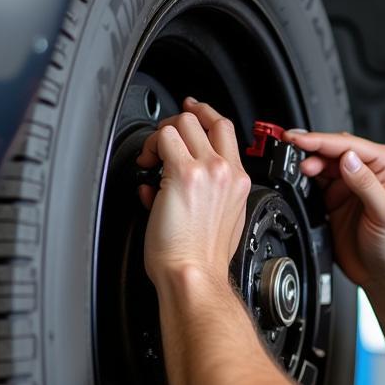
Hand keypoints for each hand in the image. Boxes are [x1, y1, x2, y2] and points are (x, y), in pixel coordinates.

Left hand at [136, 99, 251, 289]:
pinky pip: (163, 138)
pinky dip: (150, 147)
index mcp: (238, 182)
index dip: (205, 114)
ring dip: (161, 134)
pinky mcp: (183, 174)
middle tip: (162, 138)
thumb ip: (204, 197)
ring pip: (183, 123)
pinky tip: (146, 164)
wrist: (194, 273)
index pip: (226, 130)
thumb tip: (167, 186)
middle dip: (179, 122)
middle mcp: (226, 171)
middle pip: (206, 119)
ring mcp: (207, 170)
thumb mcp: (219, 222)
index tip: (192, 111)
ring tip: (152, 155)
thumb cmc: (202, 258)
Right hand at [284, 130, 384, 287]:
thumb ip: (365, 184)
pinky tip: (295, 182)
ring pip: (319, 164)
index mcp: (382, 165)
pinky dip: (301, 181)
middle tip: (291, 155)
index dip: (321, 141)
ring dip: (304, 164)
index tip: (300, 139)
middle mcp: (364, 171)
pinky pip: (312, 184)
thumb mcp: (384, 213)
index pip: (348, 145)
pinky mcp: (332, 200)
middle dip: (309, 150)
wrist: (384, 274)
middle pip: (330, 150)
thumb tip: (348, 159)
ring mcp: (346, 185)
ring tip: (293, 169)